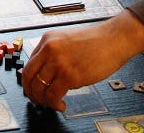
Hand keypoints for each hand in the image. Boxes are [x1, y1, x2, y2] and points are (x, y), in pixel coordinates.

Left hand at [21, 11, 143, 111]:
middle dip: (31, 92)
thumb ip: (55, 53)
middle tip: (37, 100)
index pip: (29, 64)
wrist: (115, 38)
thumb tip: (47, 74)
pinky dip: (54, 104)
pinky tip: (61, 104)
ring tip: (52, 104)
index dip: (29, 81)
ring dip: (43, 100)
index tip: (33, 89)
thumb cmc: (97, 40)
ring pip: (39, 88)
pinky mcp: (70, 75)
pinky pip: (53, 95)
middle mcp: (50, 49)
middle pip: (28, 76)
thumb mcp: (67, 40)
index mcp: (48, 39)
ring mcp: (59, 62)